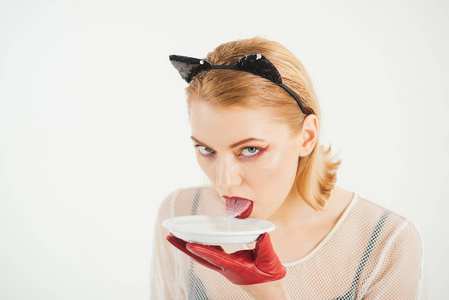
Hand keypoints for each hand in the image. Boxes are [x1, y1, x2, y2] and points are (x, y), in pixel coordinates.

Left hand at [166, 232, 285, 284]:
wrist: (269, 291)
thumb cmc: (269, 276)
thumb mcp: (269, 260)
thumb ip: (265, 246)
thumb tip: (262, 233)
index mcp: (234, 267)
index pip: (216, 257)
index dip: (202, 250)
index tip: (188, 243)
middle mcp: (225, 268)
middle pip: (200, 257)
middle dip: (184, 247)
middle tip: (170, 236)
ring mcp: (224, 268)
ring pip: (202, 256)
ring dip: (188, 246)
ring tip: (174, 236)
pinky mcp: (226, 265)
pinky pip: (210, 254)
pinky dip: (201, 246)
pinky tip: (194, 240)